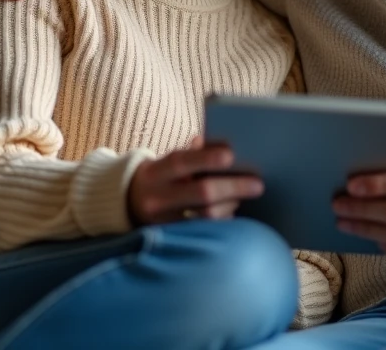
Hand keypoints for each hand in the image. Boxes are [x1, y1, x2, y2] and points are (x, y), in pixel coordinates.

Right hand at [129, 137, 263, 224]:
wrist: (127, 203)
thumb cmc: (161, 176)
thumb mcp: (168, 161)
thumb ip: (194, 153)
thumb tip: (224, 146)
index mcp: (157, 171)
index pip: (183, 162)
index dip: (207, 159)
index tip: (231, 155)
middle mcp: (158, 197)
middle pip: (201, 192)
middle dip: (233, 187)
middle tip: (257, 185)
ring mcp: (164, 221)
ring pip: (206, 217)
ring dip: (230, 206)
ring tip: (240, 199)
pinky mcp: (171, 238)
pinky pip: (203, 232)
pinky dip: (221, 222)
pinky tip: (229, 213)